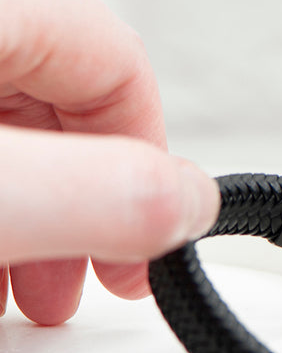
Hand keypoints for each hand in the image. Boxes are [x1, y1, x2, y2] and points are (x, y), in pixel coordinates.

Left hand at [0, 0, 218, 323]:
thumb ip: (101, 196)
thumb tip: (192, 205)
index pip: (116, 61)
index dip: (149, 163)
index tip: (144, 243)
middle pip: (60, 98)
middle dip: (85, 207)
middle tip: (83, 284)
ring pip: (4, 123)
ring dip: (32, 215)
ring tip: (17, 290)